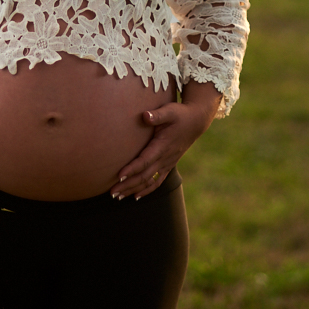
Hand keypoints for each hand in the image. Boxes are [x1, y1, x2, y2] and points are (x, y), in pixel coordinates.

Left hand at [110, 82, 221, 199]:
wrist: (196, 122)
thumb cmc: (180, 114)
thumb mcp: (170, 111)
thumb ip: (158, 115)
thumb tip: (145, 115)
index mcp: (163, 146)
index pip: (145, 161)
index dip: (132, 169)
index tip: (119, 175)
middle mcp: (165, 158)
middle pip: (144, 176)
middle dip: (128, 185)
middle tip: (112, 192)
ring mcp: (167, 163)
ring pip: (149, 182)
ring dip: (134, 190)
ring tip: (118, 197)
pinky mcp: (168, 165)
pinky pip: (157, 182)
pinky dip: (146, 190)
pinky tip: (135, 196)